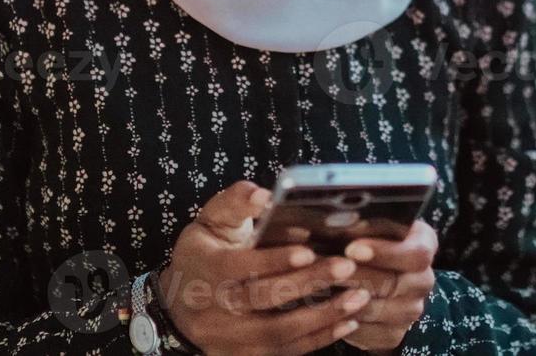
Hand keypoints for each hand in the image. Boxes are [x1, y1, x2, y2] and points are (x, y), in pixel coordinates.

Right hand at [156, 181, 369, 355]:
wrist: (177, 303)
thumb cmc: (203, 253)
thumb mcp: (210, 221)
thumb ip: (235, 203)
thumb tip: (263, 194)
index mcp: (205, 270)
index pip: (238, 268)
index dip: (272, 261)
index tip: (307, 251)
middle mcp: (213, 310)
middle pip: (262, 301)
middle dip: (308, 284)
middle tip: (346, 267)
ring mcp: (228, 340)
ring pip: (277, 333)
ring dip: (322, 317)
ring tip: (358, 297)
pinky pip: (284, 353)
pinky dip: (319, 339)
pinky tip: (348, 322)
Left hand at [336, 220, 437, 351]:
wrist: (382, 277)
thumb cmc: (372, 241)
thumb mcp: (374, 226)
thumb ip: (363, 224)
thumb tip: (332, 219)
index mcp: (424, 245)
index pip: (416, 253)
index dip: (384, 252)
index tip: (352, 248)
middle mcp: (423, 279)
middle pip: (392, 282)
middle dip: (353, 276)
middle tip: (324, 269)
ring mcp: (411, 310)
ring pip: (375, 309)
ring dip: (342, 300)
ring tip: (316, 287)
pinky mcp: (394, 334)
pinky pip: (367, 333)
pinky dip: (342, 322)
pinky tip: (323, 309)